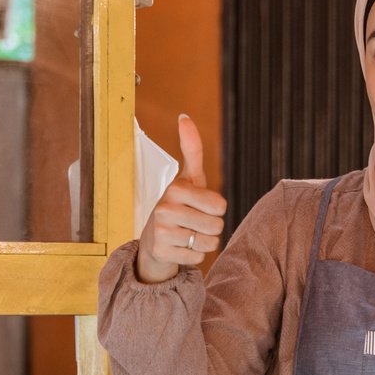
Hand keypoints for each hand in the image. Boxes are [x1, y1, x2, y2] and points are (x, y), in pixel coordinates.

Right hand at [136, 114, 228, 284]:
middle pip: (216, 225)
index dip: (216, 209)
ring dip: (204, 242)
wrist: (154, 239)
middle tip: (193, 223)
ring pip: (209, 243)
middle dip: (210, 227)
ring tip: (188, 235)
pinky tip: (180, 247)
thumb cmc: (179, 205)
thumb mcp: (189, 178)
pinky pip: (198, 257)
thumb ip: (192, 148)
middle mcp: (165, 209)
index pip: (220, 205)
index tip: (200, 206)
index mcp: (176, 189)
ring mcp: (162, 232)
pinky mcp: (161, 252)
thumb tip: (184, 116)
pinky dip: (193, 255)